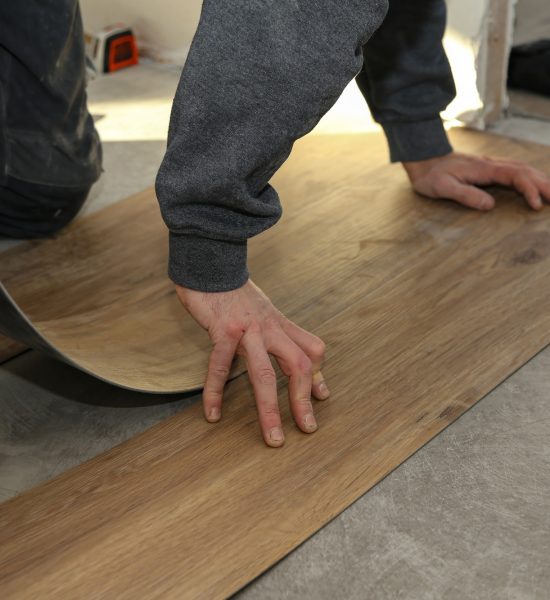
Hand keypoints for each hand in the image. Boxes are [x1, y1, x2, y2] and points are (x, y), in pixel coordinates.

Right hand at [176, 279, 328, 446]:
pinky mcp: (222, 329)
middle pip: (297, 365)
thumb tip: (292, 356)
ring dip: (269, 409)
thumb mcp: (265, 312)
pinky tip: (213, 414)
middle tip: (307, 429)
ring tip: (272, 438)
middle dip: (302, 400)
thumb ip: (280, 334)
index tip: (320, 399)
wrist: (210, 261)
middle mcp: (270, 328)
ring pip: (263, 373)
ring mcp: (247, 329)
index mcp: (280, 324)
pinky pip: (220, 366)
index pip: (312, 350)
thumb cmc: (235, 293)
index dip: (318, 375)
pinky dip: (215, 392)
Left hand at [403, 152, 549, 210]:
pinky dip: (528, 176)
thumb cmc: (430, 176)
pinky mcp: (486, 168)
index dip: (529, 190)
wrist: (422, 158)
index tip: (536, 205)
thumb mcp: (443, 188)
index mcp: (483, 169)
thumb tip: (490, 205)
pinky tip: (534, 182)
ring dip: (539, 179)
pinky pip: (514, 170)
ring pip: (522, 169)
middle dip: (544, 184)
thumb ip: (466, 195)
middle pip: (524, 171)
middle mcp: (490, 164)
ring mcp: (490, 164)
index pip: (515, 177)